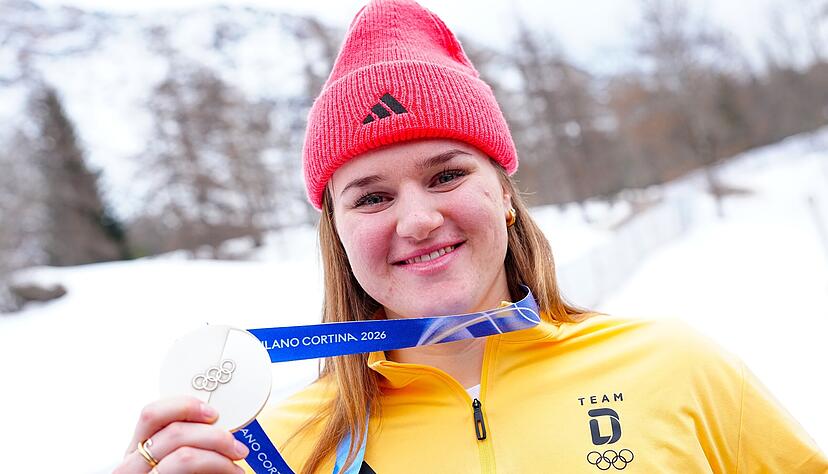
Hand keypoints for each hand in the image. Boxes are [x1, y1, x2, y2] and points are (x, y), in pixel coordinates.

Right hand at [114, 396, 248, 473]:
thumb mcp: (174, 460)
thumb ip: (187, 442)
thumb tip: (217, 422)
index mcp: (136, 452)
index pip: (151, 415)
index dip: (184, 406)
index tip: (213, 413)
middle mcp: (131, 467)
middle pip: (174, 433)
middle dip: (215, 436)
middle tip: (237, 447)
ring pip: (184, 456)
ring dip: (220, 458)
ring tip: (236, 467)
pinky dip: (219, 471)